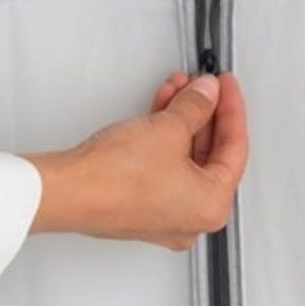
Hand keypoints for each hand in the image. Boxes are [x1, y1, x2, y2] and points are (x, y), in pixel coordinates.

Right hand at [21, 72, 249, 250]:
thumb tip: (206, 94)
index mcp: (212, 207)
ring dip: (182, 120)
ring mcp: (163, 215)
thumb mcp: (169, 128)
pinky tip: (160, 110)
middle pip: (210, 155)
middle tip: (203, 87)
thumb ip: (196, 106)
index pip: (235, 149)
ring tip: (178, 90)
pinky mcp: (138, 206)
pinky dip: (164, 138)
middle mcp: (191, 218)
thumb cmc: (115, 180)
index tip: (226, 88)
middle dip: (204, 113)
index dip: (232, 110)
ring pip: (184, 158)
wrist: (69, 191)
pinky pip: (163, 166)